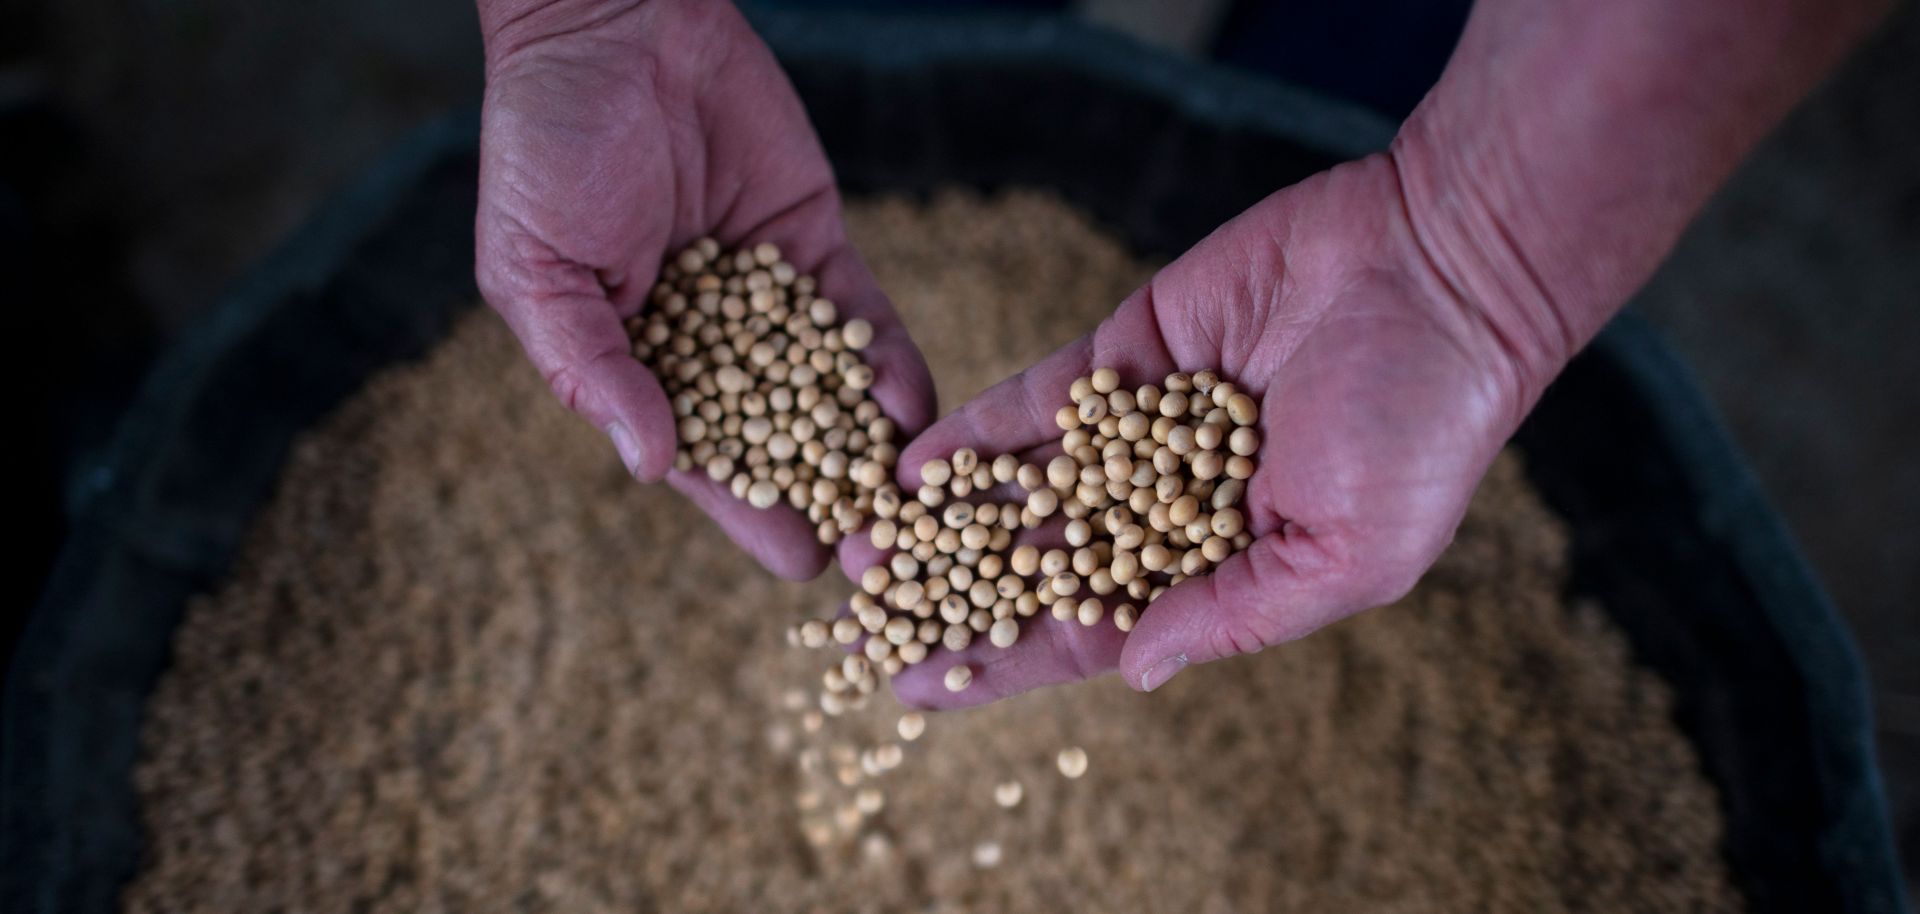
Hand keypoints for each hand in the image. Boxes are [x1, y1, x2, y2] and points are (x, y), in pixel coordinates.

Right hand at [475, 0, 934, 579]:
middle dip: (832, 499)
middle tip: (887, 558)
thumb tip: (652, 467)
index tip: (803, 563)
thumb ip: (593, 368)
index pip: (705, 459)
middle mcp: (711, 349)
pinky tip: (915, 406)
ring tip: (922, 502)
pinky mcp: (818, 249)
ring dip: (875, 444)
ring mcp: (772, 302)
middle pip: (784, 443)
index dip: (753, 511)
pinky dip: (889, 361)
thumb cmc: (547, 147)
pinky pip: (862, 318)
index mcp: (636, 367)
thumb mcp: (539, 270)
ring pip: (833, 389)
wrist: (614, 28)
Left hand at [883, 155, 1535, 707]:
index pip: (1093, 632)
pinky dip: (975, 434)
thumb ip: (1235, 613)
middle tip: (865, 615)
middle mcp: (1166, 506)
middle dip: (954, 591)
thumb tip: (1132, 674)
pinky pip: (1034, 403)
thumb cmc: (1421, 426)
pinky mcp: (1126, 353)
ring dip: (944, 518)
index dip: (1008, 661)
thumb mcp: (1350, 555)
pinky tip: (910, 464)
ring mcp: (1139, 429)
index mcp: (1220, 567)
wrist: (1442, 271)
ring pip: (1024, 486)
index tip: (921, 688)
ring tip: (859, 547)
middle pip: (1039, 563)